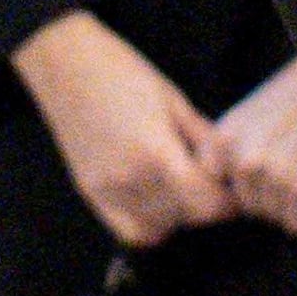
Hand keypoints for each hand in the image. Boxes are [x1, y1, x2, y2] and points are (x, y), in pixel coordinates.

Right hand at [5, 11, 237, 245]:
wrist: (65, 65)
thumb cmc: (123, 73)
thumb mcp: (173, 100)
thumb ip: (203, 139)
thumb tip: (227, 167)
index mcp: (157, 153)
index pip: (206, 204)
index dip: (226, 203)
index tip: (232, 191)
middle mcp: (131, 180)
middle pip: (185, 218)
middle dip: (205, 205)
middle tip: (208, 183)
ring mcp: (107, 191)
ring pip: (159, 228)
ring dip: (177, 216)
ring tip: (180, 189)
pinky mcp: (90, 193)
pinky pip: (128, 230)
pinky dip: (149, 225)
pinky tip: (156, 203)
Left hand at [210, 59, 296, 233]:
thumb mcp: (252, 113)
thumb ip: (233, 148)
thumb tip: (222, 181)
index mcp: (227, 139)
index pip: (220, 185)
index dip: (244, 181)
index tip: (263, 167)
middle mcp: (247, 161)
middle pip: (250, 205)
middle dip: (270, 194)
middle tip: (296, 165)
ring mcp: (278, 178)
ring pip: (275, 217)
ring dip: (292, 203)